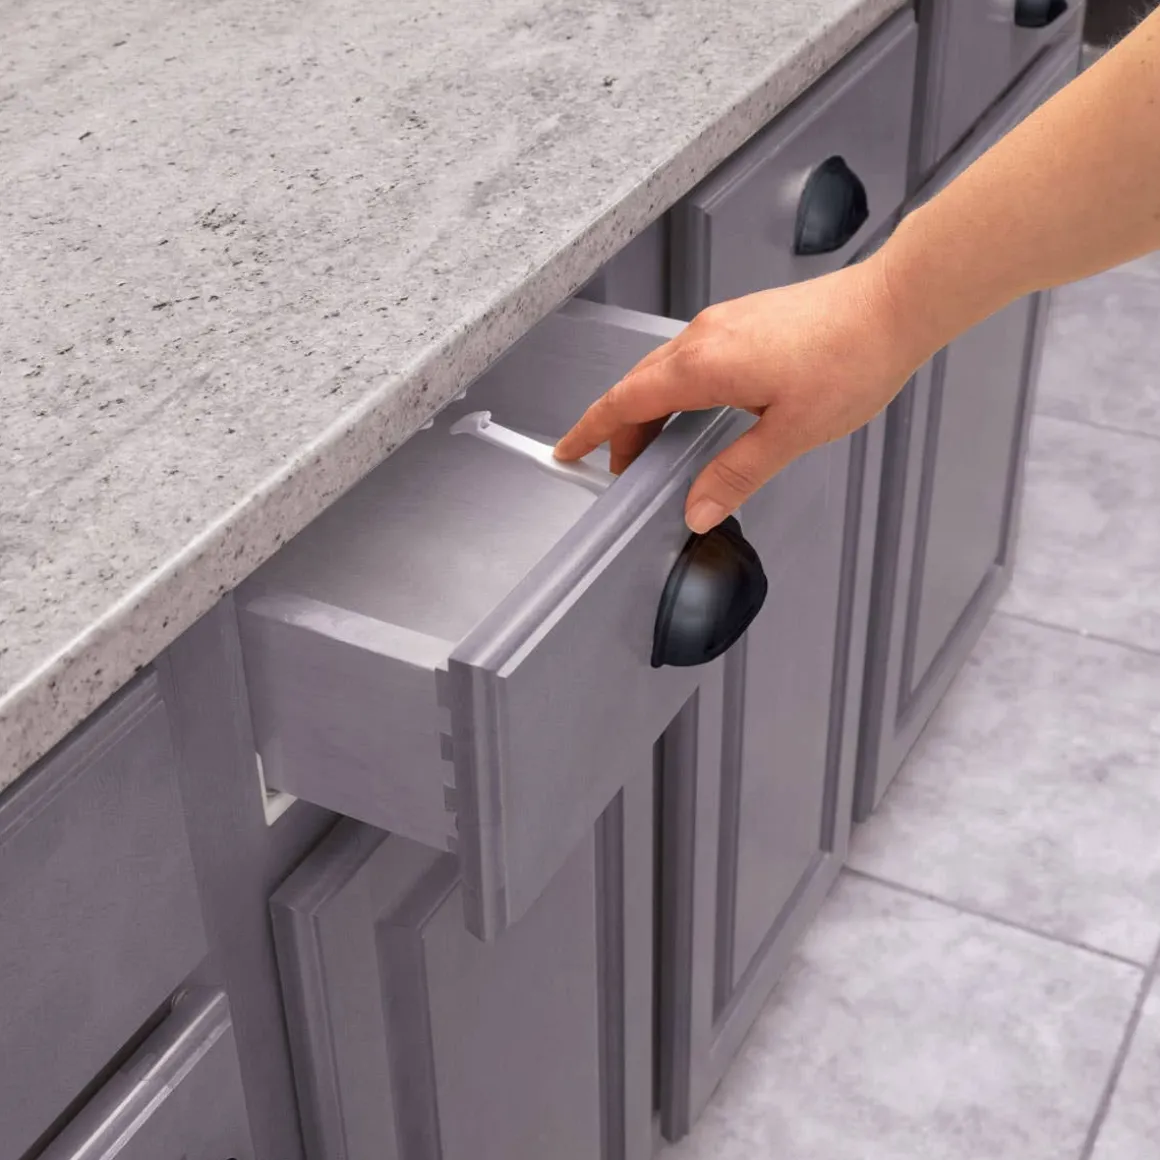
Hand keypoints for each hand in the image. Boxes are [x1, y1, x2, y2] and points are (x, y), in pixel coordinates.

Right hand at [553, 253, 923, 532]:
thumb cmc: (852, 359)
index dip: (592, 430)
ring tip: (654, 447)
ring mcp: (725, 323)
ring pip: (664, 369)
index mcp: (705, 365)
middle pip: (638, 385)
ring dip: (649, 408)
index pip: (626, 401)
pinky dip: (675, 388)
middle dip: (620, 429)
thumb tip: (697, 509)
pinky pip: (689, 356)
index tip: (567, 450)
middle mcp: (705, 337)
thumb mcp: (791, 432)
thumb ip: (737, 472)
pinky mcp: (745, 319)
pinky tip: (694, 409)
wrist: (895, 303)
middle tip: (620, 468)